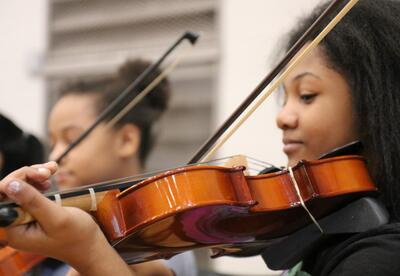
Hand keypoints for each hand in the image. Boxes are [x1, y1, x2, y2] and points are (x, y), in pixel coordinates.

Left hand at [0, 163, 132, 275]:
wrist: (90, 245)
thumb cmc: (77, 235)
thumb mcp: (57, 218)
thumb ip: (33, 201)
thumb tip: (9, 184)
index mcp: (14, 230)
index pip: (1, 198)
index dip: (14, 181)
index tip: (39, 175)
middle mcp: (14, 224)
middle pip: (8, 190)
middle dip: (27, 175)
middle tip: (49, 172)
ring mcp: (23, 217)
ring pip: (18, 186)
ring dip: (34, 174)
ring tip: (52, 170)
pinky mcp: (33, 211)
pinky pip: (28, 189)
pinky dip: (38, 179)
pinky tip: (51, 174)